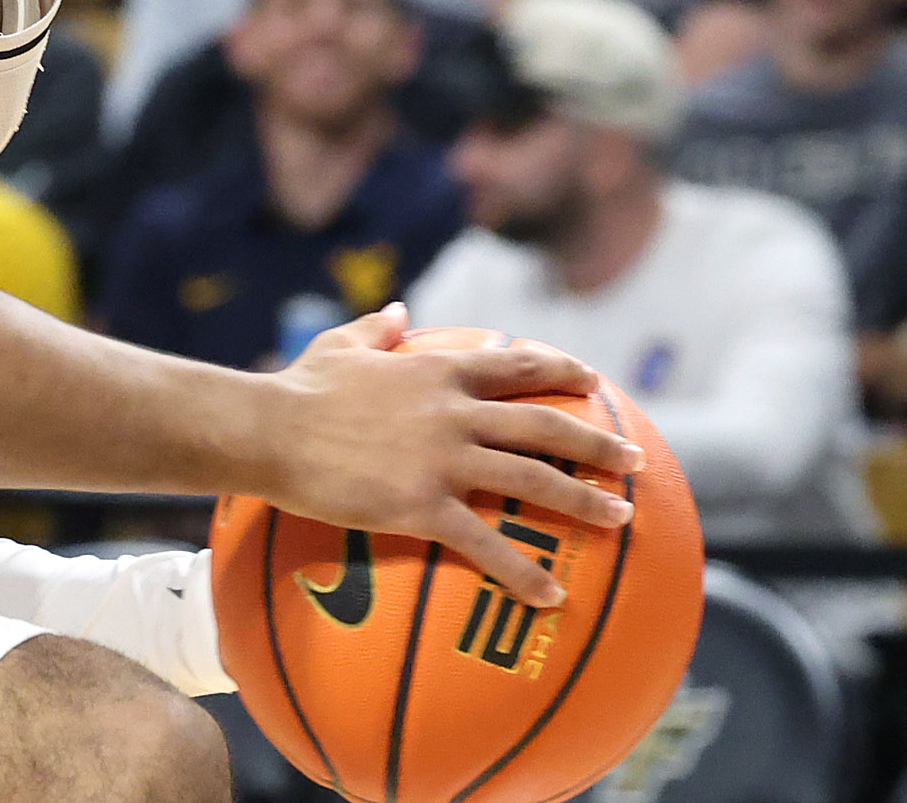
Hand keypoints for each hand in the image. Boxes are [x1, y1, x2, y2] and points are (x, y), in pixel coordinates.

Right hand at [260, 307, 638, 609]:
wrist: (271, 428)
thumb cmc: (301, 387)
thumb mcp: (342, 344)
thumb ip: (378, 328)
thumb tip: (399, 311)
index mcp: (438, 369)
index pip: (517, 366)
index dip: (562, 371)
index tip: (594, 381)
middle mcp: (454, 411)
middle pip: (543, 425)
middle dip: (597, 443)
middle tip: (635, 461)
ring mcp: (443, 460)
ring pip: (531, 480)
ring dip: (584, 500)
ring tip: (621, 519)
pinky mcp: (422, 506)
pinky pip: (485, 543)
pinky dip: (524, 571)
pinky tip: (552, 596)